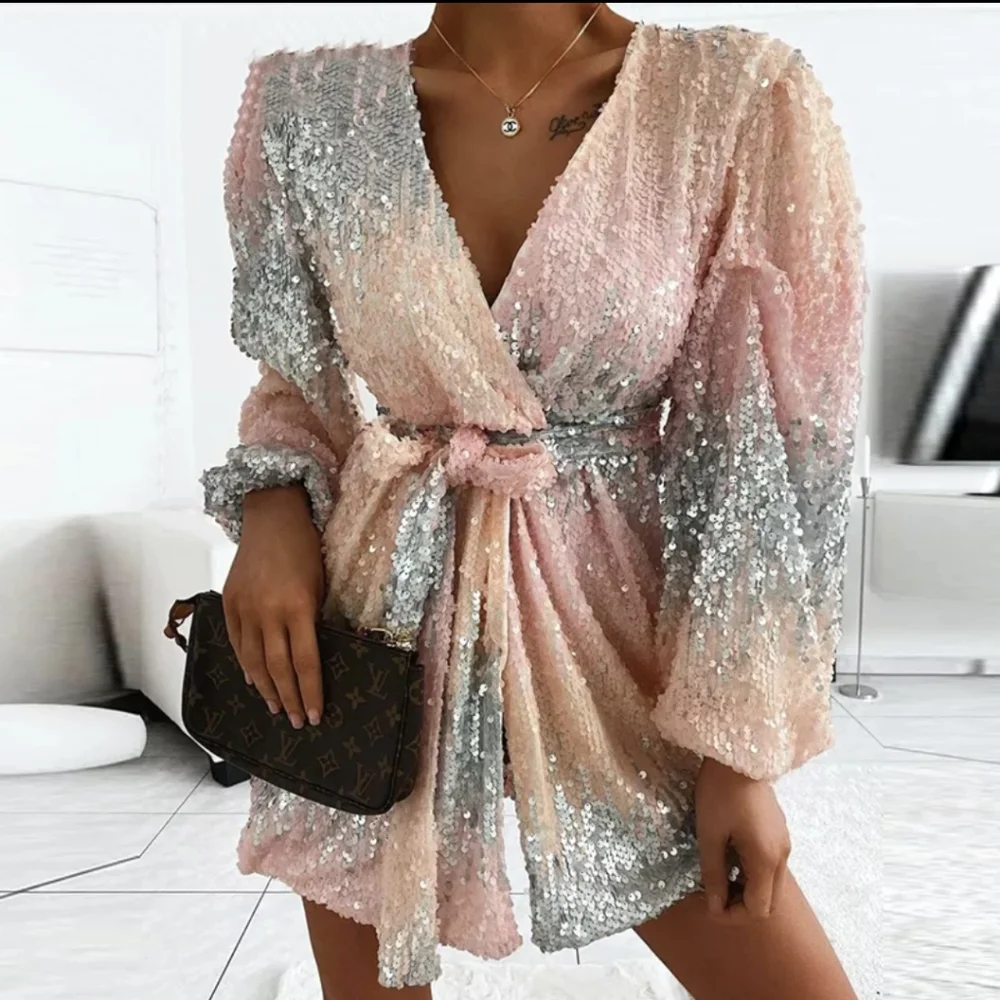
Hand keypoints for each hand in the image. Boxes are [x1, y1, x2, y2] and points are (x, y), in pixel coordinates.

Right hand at [222, 485, 324, 728]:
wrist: (271, 515)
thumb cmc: (305, 548)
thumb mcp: (320, 585)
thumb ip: (313, 620)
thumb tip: (310, 656)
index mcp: (298, 607)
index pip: (305, 662)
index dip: (310, 692)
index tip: (315, 715)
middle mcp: (268, 612)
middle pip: (278, 669)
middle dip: (289, 699)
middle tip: (296, 721)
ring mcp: (245, 609)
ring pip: (252, 661)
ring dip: (265, 689)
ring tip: (276, 708)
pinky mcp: (229, 603)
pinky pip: (235, 643)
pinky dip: (244, 665)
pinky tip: (253, 680)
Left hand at [695, 756, 790, 923]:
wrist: (739, 752)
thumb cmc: (720, 792)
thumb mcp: (710, 835)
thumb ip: (714, 874)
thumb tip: (715, 906)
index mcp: (766, 860)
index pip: (758, 910)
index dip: (732, 915)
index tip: (708, 903)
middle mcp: (782, 856)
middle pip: (768, 901)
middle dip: (740, 904)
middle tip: (712, 891)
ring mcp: (783, 842)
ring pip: (770, 883)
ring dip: (746, 887)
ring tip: (718, 873)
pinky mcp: (779, 829)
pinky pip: (769, 864)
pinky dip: (751, 871)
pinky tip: (729, 854)